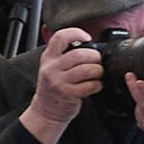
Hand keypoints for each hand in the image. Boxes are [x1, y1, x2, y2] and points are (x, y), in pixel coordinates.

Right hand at [25, 26, 103, 141]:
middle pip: (79, 54)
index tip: (87, 38)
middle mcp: (51, 67)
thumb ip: (64, 54)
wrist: (46, 110)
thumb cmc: (54, 86)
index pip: (60, 37)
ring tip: (98, 73)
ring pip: (85, 69)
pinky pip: (89, 86)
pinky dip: (97, 85)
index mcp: (48, 57)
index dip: (76, 33)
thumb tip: (87, 42)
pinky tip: (96, 85)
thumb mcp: (53, 66)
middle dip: (94, 56)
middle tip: (98, 61)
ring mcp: (58, 81)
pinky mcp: (67, 94)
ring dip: (98, 71)